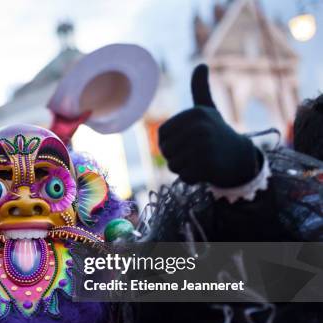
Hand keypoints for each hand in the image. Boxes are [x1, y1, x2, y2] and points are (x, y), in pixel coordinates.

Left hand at [159, 64, 261, 187]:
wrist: (240, 157)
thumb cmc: (216, 132)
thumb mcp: (207, 109)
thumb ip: (200, 89)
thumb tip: (201, 64)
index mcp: (195, 114)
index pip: (162, 136)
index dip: (167, 144)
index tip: (184, 142)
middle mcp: (200, 127)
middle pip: (166, 152)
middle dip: (175, 158)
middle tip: (194, 153)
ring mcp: (205, 146)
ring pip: (174, 165)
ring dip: (183, 168)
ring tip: (199, 161)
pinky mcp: (209, 165)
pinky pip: (184, 177)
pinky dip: (192, 178)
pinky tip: (205, 170)